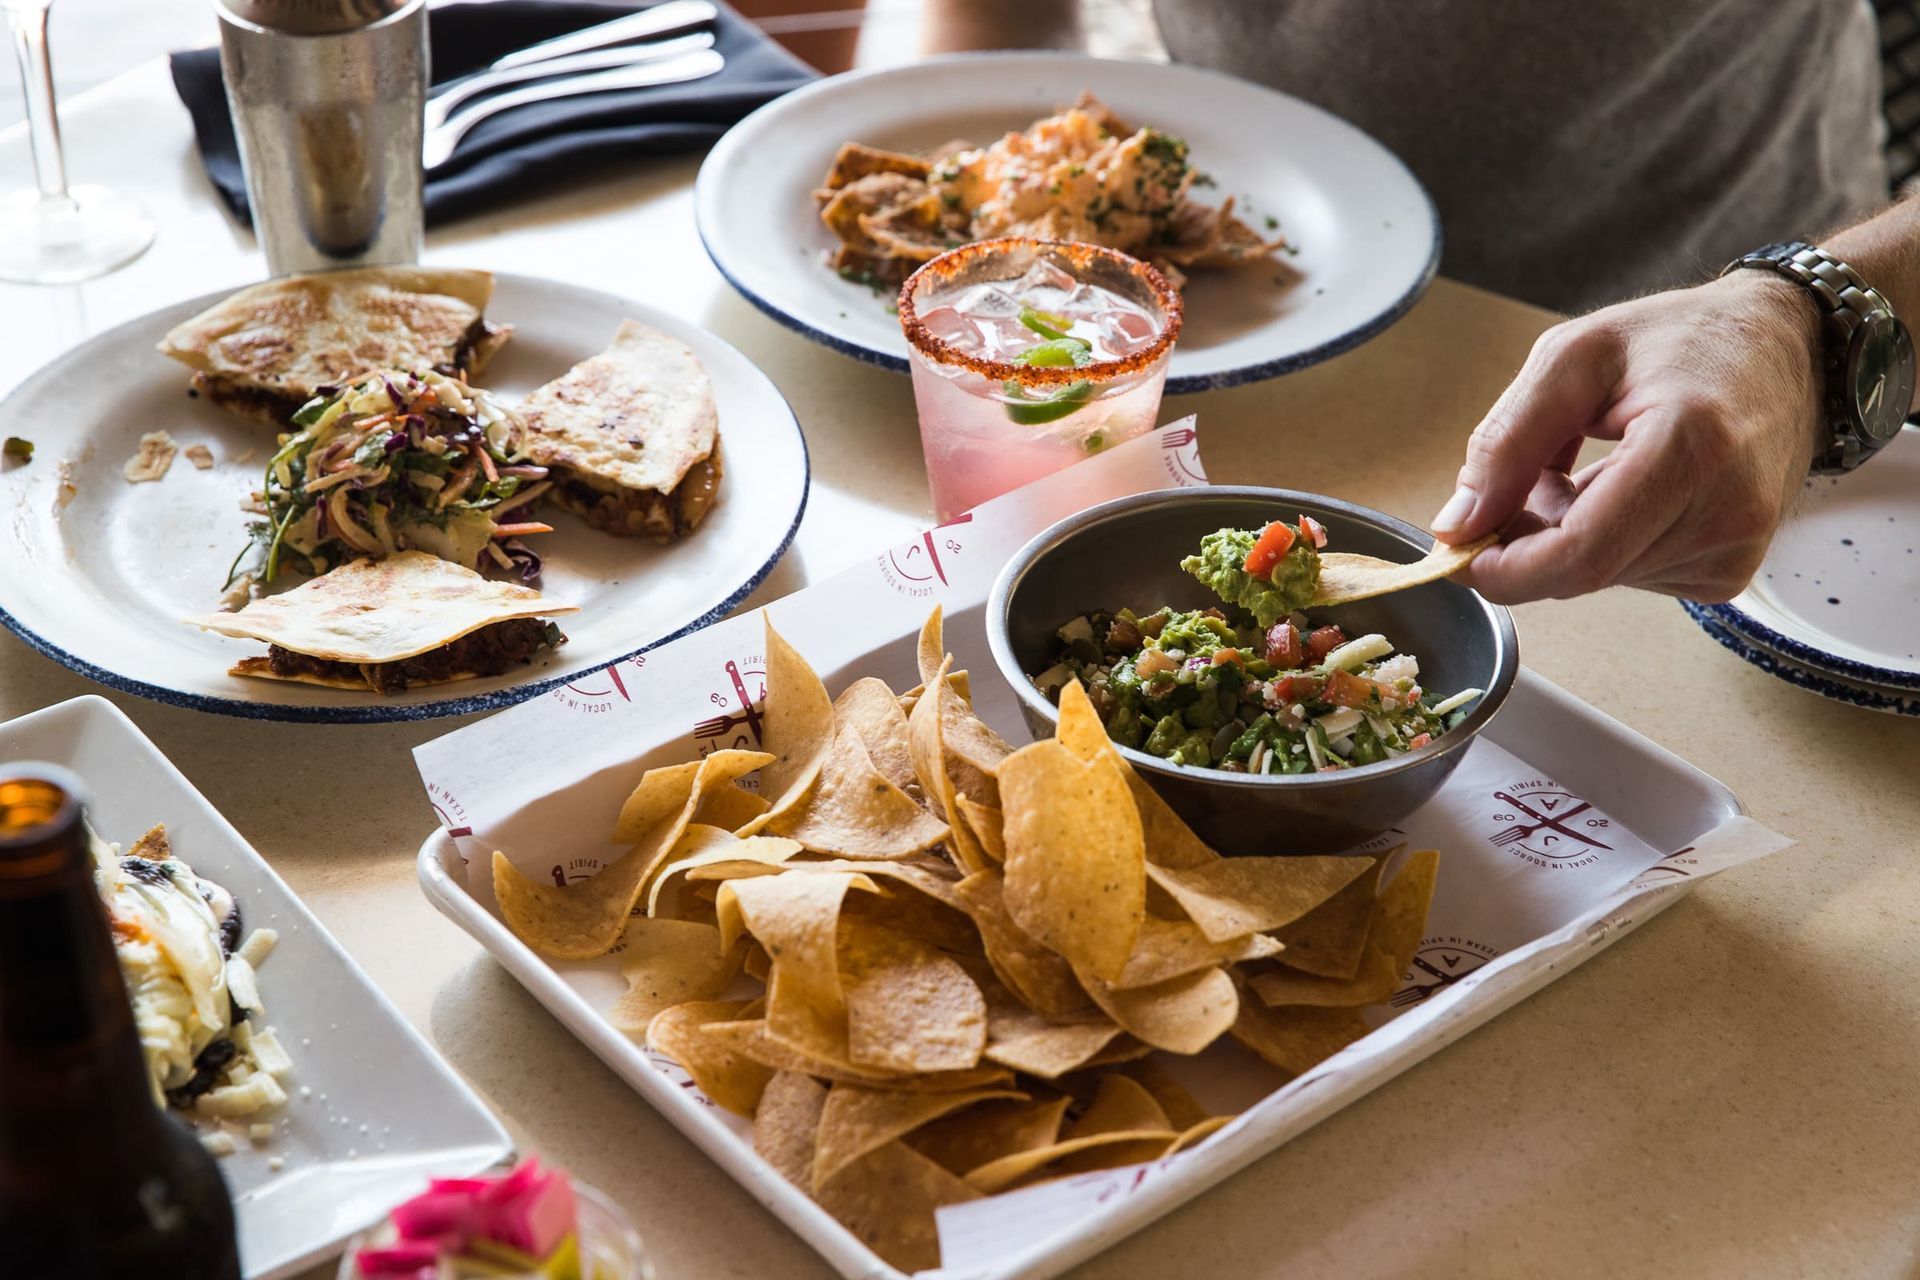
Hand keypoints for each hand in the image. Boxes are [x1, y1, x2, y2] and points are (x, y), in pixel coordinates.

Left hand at [1431, 271, 1826, 603]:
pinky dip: (1604, 543)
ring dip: (1564, 537)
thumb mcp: (1573, 357)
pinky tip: (1622, 492)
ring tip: (1587, 468)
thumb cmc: (1681, 341)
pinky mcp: (1731, 569)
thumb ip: (1506, 441)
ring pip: (1599, 578)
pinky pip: (1631, 576)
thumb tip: (1457, 524)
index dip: (1506, 567)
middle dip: (1528, 541)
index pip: (1581, 553)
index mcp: (1691, 446)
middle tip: (1525, 478)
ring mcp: (1736, 546)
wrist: (1786, 349)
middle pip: (1582, 571)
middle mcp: (1727, 509)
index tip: (1459, 548)